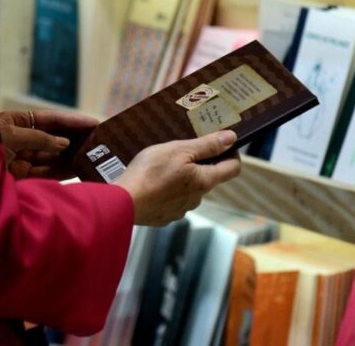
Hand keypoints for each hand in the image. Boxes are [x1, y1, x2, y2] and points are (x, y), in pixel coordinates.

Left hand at [0, 110, 98, 178]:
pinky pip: (48, 172)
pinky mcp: (23, 177)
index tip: (94, 122)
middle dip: (75, 139)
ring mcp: (23, 158)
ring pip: (54, 156)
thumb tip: (64, 143)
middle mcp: (23, 139)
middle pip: (55, 138)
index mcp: (18, 122)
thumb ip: (40, 139)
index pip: (51, 119)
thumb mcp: (12, 136)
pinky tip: (79, 169)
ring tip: (94, 156)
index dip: (72, 121)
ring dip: (72, 156)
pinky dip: (63, 171)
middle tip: (100, 141)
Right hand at [114, 130, 240, 225]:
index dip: (232, 154)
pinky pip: (171, 200)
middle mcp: (196, 199)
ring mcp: (180, 210)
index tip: (223, 143)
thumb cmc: (150, 173)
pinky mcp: (164, 216)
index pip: (232, 169)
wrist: (123, 203)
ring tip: (162, 165)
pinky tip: (152, 182)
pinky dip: (166, 190)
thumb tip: (231, 138)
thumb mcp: (179, 150)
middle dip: (200, 163)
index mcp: (204, 181)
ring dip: (182, 177)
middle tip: (183, 150)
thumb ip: (206, 145)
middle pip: (208, 178)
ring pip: (188, 190)